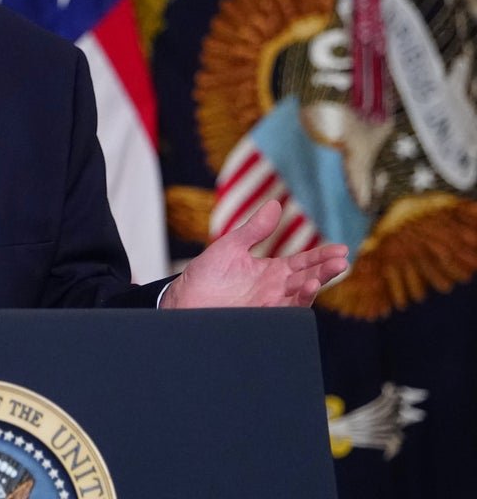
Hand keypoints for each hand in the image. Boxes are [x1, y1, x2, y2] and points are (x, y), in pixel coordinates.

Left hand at [160, 200, 348, 308]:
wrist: (183, 300)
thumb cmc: (205, 275)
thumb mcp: (231, 246)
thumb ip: (254, 229)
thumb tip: (275, 204)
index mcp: (271, 272)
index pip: (303, 263)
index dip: (322, 257)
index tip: (341, 250)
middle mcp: (275, 289)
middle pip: (307, 279)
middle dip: (325, 271)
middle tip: (341, 261)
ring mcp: (268, 305)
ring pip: (299, 298)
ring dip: (312, 288)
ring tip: (321, 276)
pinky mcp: (258, 318)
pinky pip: (283, 314)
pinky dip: (294, 305)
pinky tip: (302, 292)